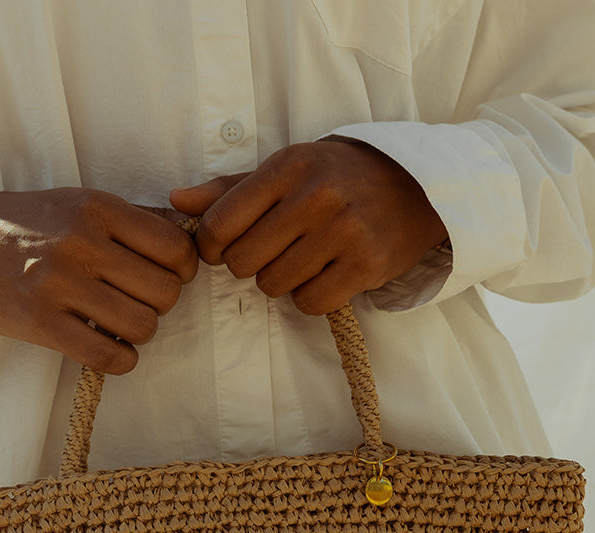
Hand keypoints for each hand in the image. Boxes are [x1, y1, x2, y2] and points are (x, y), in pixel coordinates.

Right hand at [0, 190, 197, 373]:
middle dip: (160, 304)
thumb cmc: (27, 225)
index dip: (181, 270)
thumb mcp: (78, 203)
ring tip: (120, 325)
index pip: (176, 248)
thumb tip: (188, 240)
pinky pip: (108, 356)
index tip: (162, 276)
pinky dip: (121, 360)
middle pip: (166, 292)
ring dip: (139, 334)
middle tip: (136, 302)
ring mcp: (60, 284)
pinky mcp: (41, 323)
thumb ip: (131, 222)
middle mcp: (82, 243)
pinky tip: (111, 350)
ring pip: (143, 326)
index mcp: (98, 208)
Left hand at [169, 139, 446, 315]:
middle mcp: (315, 196)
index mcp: (288, 167)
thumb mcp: (287, 170)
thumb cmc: (338, 178)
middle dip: (251, 264)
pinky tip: (326, 275)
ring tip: (306, 258)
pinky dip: (311, 297)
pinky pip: (309, 303)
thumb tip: (177, 201)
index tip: (229, 245)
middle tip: (275, 251)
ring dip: (281, 281)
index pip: (220, 224)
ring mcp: (344, 231)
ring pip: (273, 286)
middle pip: (242, 263)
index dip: (214, 246)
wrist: (418, 185)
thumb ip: (229, 189)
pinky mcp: (366, 265)